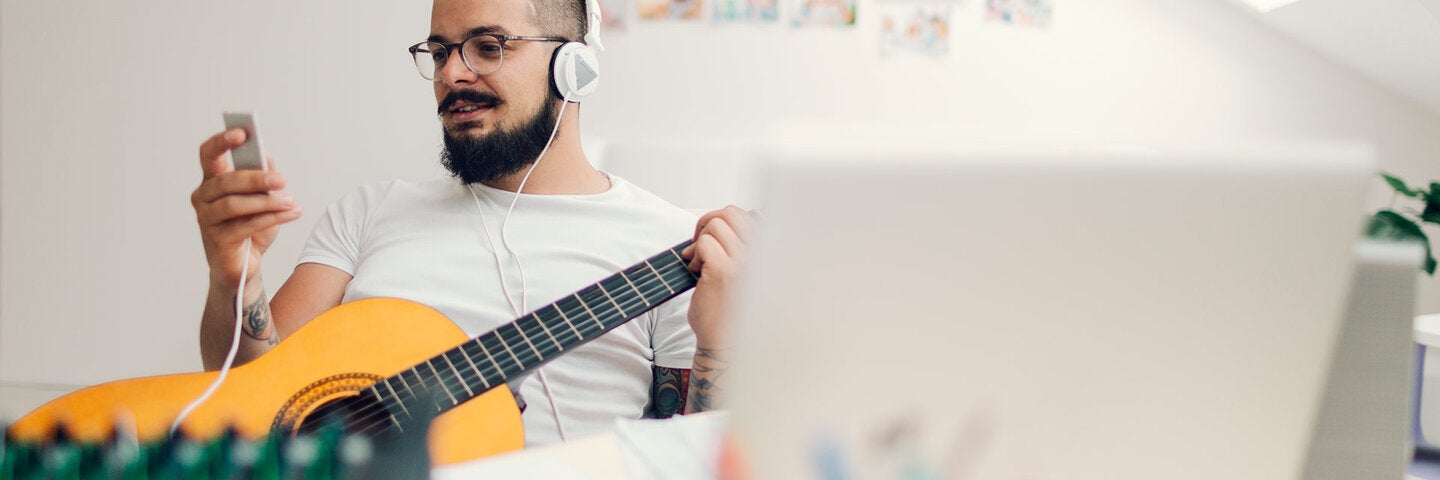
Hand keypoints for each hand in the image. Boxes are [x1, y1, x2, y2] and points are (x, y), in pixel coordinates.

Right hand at [191, 129, 302, 287]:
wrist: (244, 265)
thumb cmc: (250, 227)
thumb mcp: (261, 198)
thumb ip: (262, 177)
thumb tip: (267, 158)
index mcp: (212, 181)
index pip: (209, 155)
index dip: (222, 141)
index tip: (243, 132)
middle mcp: (203, 197)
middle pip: (226, 181)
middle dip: (256, 178)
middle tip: (282, 179)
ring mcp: (206, 219)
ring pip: (235, 204)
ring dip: (267, 201)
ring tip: (292, 201)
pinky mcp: (217, 240)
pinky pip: (245, 225)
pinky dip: (272, 218)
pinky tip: (292, 213)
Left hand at [682, 205, 755, 347]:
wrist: (726, 340)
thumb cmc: (732, 309)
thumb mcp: (745, 273)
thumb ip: (739, 247)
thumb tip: (714, 222)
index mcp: (767, 253)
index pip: (744, 215)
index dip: (722, 221)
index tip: (712, 238)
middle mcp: (761, 254)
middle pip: (729, 212)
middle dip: (708, 224)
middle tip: (699, 245)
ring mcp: (745, 262)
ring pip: (714, 225)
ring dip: (700, 242)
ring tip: (700, 264)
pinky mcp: (724, 271)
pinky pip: (703, 243)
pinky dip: (694, 255)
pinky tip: (697, 272)